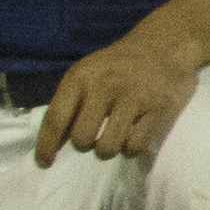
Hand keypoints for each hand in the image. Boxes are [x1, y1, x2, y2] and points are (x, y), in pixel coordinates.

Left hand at [39, 37, 196, 165]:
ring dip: (107, 150)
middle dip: (85, 145)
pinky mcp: (160, 109)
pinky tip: (133, 136)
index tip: (44, 164)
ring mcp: (134, 98)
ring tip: (113, 138)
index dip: (45, 146)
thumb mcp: (86, 74)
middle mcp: (105, 86)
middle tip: (94, 138)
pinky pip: (134, 147)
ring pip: (107, 148)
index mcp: (81, 77)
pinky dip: (130, 149)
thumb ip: (67, 105)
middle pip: (81, 139)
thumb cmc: (118, 66)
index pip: (55, 119)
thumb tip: (49, 148)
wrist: (165, 45)